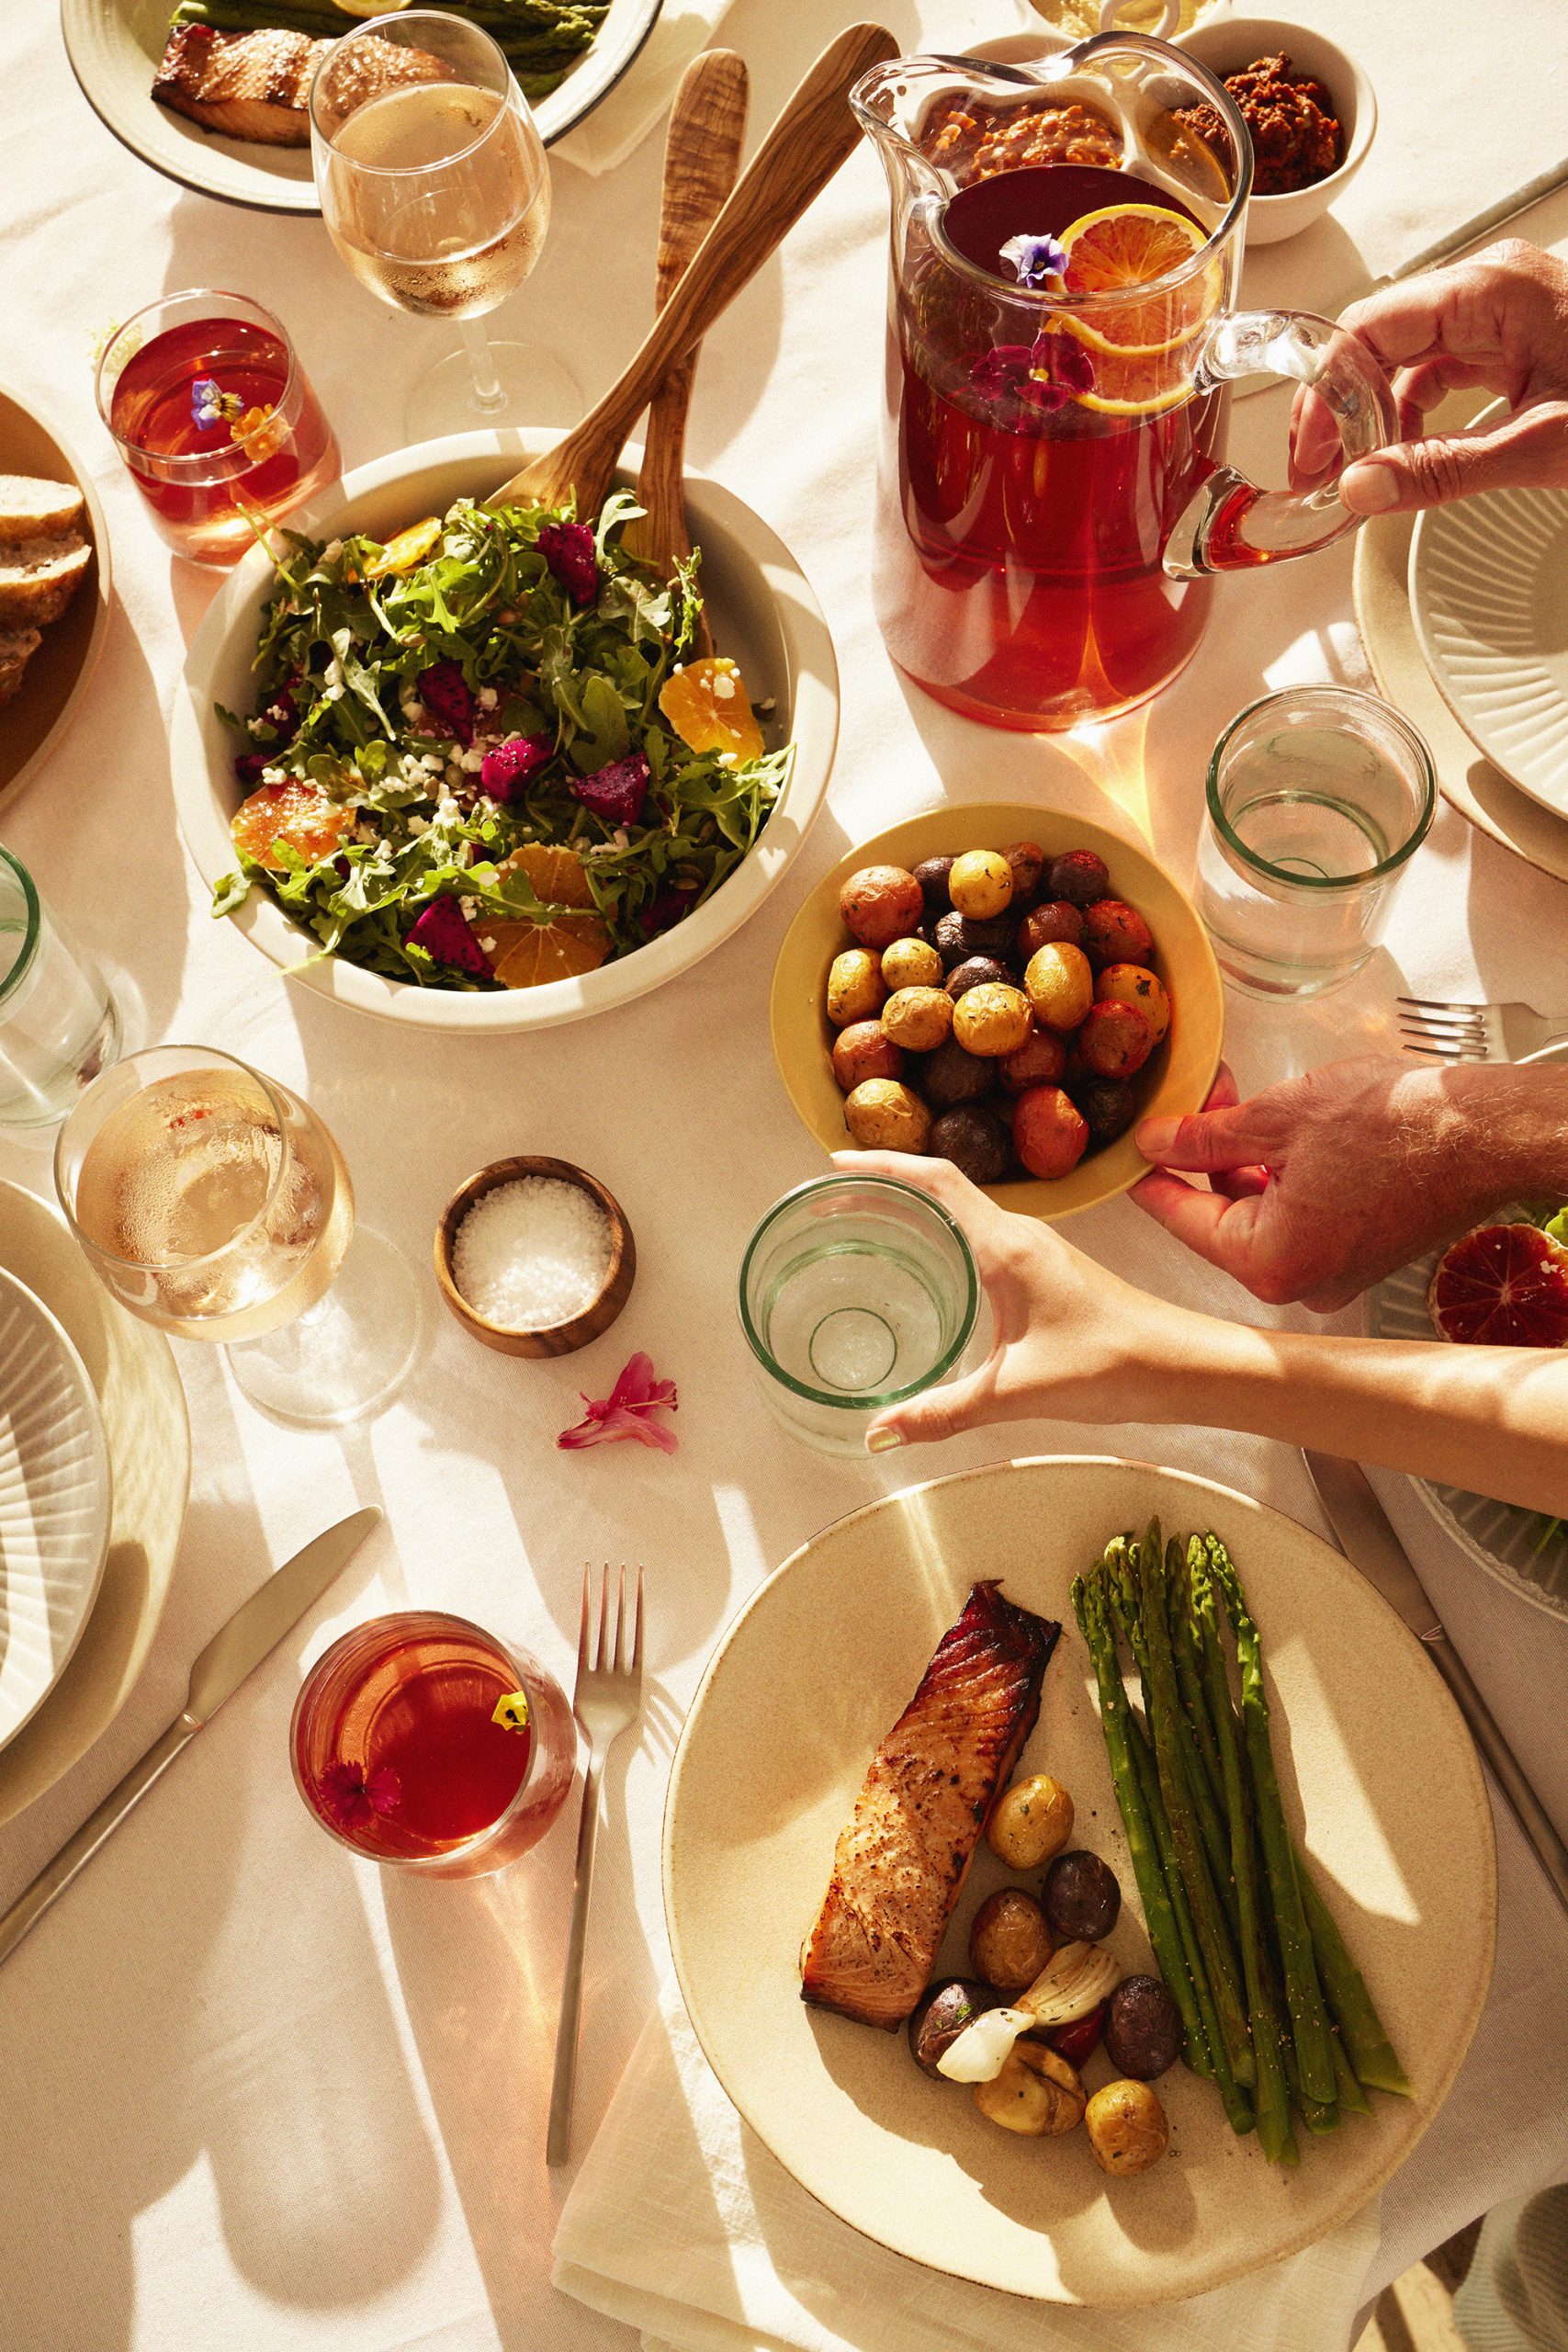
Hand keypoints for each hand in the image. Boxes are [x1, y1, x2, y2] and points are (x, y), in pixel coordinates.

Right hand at [833, 1150, 1192, 1449]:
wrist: (1183, 1366)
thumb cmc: (1112, 1365)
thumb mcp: (1015, 1392)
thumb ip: (942, 1412)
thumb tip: (878, 1434)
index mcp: (1008, 1245)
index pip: (935, 1179)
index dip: (881, 1163)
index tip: (835, 1161)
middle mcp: (1022, 1234)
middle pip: (942, 1187)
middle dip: (885, 1185)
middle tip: (834, 1202)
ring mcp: (1037, 1251)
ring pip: (965, 1212)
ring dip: (915, 1210)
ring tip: (867, 1225)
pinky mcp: (1049, 1271)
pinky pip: (983, 1236)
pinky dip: (944, 1236)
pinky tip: (928, 1268)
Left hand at [1130, 1056, 1542, 1310]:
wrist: (1486, 1132)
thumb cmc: (1400, 1126)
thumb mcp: (1278, 1117)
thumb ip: (1205, 1136)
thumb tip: (1156, 1142)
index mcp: (1269, 1263)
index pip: (1180, 1218)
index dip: (1148, 1174)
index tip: (1126, 1149)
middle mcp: (1299, 1284)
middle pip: (1220, 1215)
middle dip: (1203, 1153)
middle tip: (1194, 1096)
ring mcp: (1331, 1273)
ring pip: (1259, 1211)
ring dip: (1241, 1156)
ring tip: (1236, 1096)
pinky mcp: (1357, 1253)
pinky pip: (1297, 1214)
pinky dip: (1280, 1173)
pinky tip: (1276, 1125)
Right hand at [1291, 240, 1567, 514]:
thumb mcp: (1540, 447)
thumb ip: (1441, 469)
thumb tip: (1360, 488)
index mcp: (1492, 291)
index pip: (1370, 328)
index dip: (1325, 395)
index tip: (1311, 454)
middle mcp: (1491, 286)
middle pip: (1381, 337)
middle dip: (1343, 407)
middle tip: (1323, 471)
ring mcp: (1503, 308)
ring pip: (1408, 355)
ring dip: (1377, 414)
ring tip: (1362, 472)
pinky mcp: (1515, 335)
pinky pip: (1444, 366)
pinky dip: (1416, 411)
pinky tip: (1407, 454)